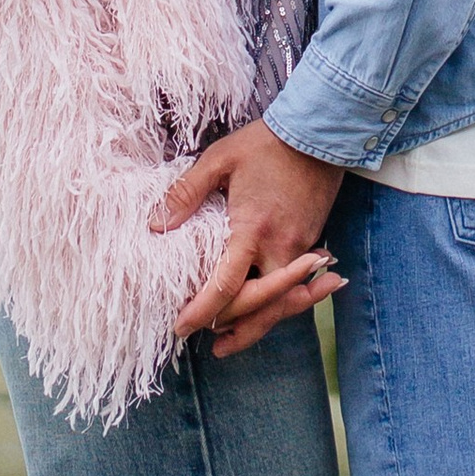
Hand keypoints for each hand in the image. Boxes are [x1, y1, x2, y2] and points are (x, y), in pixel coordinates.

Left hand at [157, 120, 345, 354]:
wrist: (319, 132)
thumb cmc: (265, 143)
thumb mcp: (219, 160)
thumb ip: (186, 193)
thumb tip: (155, 225)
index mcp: (251, 229)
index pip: (226, 286)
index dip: (202, 311)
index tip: (181, 325)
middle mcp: (278, 247)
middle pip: (256, 306)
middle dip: (229, 329)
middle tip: (199, 337)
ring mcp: (299, 248)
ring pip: (279, 304)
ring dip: (255, 327)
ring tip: (227, 342)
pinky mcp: (310, 242)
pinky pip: (292, 286)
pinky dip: (276, 306)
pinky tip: (261, 312)